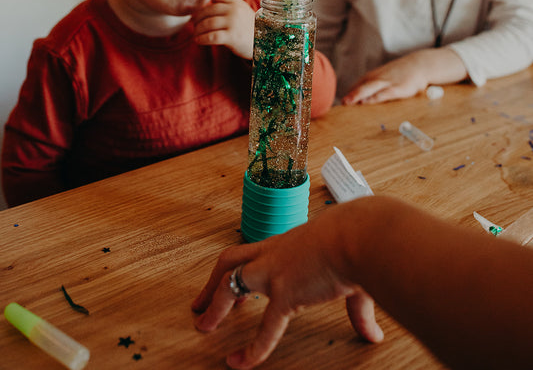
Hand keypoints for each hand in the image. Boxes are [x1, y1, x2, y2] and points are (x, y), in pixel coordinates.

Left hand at [191, 0, 254, 59]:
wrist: (263, 42)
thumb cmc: (248, 26)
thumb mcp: (241, 9)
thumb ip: (226, 3)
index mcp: (235, 2)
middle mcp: (234, 10)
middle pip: (207, 11)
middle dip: (197, 18)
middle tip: (193, 24)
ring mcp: (233, 23)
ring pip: (207, 24)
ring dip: (198, 30)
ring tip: (195, 34)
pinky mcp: (232, 36)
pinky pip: (211, 36)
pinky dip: (202, 39)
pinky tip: (199, 41)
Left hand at [192, 208, 383, 368]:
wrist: (358, 234)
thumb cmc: (356, 240)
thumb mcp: (351, 269)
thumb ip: (358, 309)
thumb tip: (372, 335)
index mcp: (288, 243)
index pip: (255, 253)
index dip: (242, 269)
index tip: (236, 285)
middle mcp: (275, 253)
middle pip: (230, 260)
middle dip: (213, 282)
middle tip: (200, 303)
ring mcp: (275, 271)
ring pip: (231, 281)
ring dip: (214, 304)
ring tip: (203, 326)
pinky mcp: (284, 292)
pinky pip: (265, 327)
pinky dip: (252, 349)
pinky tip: (241, 363)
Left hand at [343, 47, 466, 104]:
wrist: (419, 64)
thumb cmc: (400, 73)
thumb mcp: (384, 77)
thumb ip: (373, 88)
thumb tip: (360, 100)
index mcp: (373, 76)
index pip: (357, 85)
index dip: (349, 94)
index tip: (339, 104)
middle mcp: (378, 78)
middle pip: (361, 86)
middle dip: (351, 95)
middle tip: (341, 103)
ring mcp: (388, 82)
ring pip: (370, 89)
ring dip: (358, 95)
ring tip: (349, 102)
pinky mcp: (398, 88)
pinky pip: (384, 93)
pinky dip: (375, 97)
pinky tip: (367, 102)